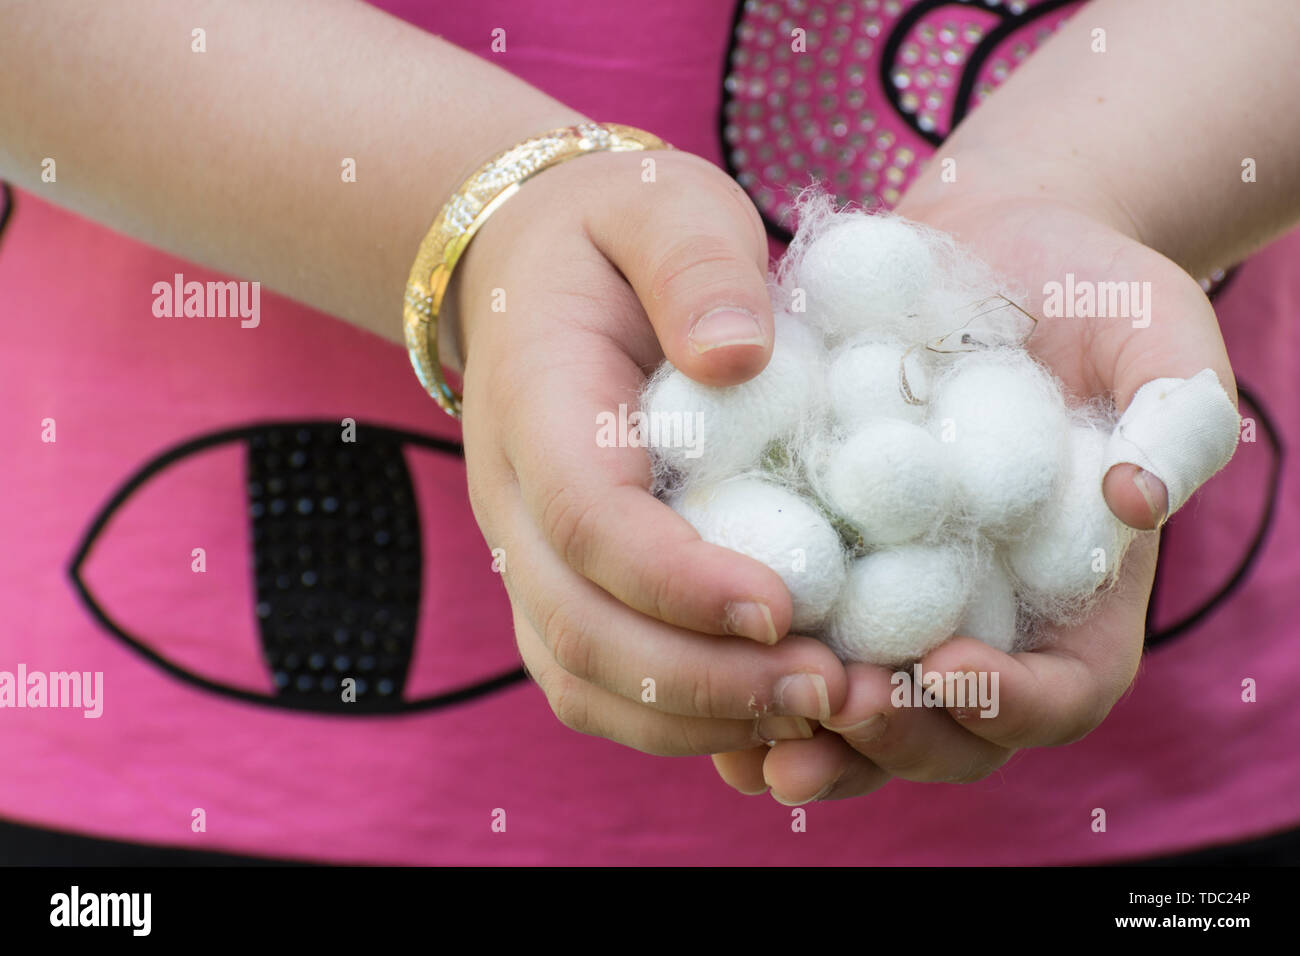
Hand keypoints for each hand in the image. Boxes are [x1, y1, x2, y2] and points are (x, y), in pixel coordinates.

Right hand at [451, 148, 849, 754]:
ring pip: (581, 679)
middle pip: (581, 629)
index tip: (783, 605)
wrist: (534, 269)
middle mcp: (513, 500)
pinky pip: (598, 683)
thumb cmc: (617, 234)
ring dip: (693, 716)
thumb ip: (695, 267)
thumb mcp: (662, 207)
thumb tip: (740, 356)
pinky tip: (772, 708)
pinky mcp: (562, 585)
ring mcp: (530, 553)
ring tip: (815, 710)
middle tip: (828, 687)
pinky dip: (679, 718)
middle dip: (702, 678)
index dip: (677, 578)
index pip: (586, 518)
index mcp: (536, 405)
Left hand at [714, 188, 1236, 801]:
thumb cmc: (1093, 296)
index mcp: (1076, 597)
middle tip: (834, 702)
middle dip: (895, 736)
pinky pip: (788, 643)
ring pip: (860, 712)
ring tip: (753, 734)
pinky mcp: (827, 563)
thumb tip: (1135, 499)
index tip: (945, 664)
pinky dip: (747, 676)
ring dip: (810, 737)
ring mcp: (899, 601)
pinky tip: (694, 665)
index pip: (1064, 691)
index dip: (1012, 703)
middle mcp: (984, 618)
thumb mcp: (1156, 334)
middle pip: (951, 731)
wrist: (990, 255)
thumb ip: (1176, 412)